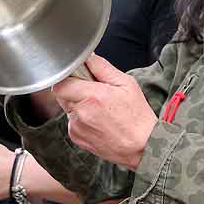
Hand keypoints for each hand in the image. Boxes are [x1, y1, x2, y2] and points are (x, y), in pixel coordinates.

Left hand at [52, 55, 155, 170]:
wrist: (142, 146)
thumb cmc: (137, 116)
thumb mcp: (126, 84)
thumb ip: (102, 67)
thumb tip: (87, 56)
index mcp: (93, 96)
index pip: (61, 82)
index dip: (69, 77)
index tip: (80, 77)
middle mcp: (81, 113)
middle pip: (62, 94)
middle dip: (74, 89)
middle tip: (93, 92)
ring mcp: (77, 127)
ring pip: (67, 108)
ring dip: (77, 104)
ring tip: (99, 109)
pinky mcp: (76, 137)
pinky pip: (72, 121)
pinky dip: (80, 119)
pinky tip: (98, 121)